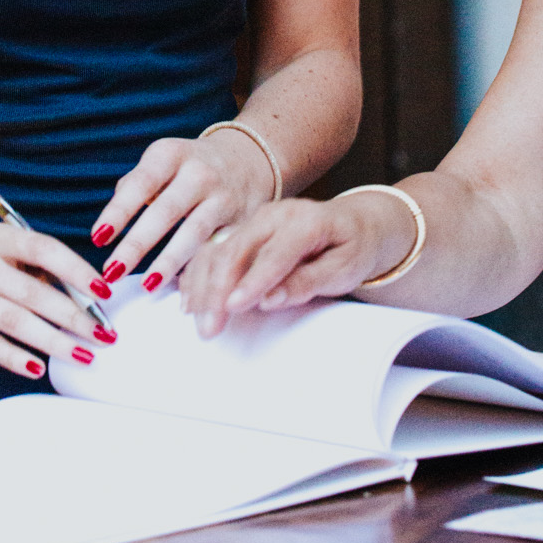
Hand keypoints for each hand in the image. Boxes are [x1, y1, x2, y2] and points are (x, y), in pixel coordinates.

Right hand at [0, 221, 107, 382]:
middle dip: (74, 316)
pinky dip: (15, 358)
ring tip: (83, 355)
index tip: (105, 292)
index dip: (76, 270)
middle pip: (33, 292)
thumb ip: (39, 271)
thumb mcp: (5, 255)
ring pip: (14, 321)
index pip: (43, 249)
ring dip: (53, 341)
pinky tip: (38, 367)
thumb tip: (86, 302)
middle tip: (104, 335)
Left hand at [89, 130, 278, 292]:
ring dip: (168, 263)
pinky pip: (218, 250)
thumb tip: (111, 224)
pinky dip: (200, 274)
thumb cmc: (188, 167)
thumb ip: (134, 188)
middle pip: (165, 212)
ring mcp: (222, 197)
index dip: (119, 211)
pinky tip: (183, 295)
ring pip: (193, 233)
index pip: (140, 183)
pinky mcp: (242, 222)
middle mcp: (198, 173)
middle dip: (137, 244)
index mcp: (171, 155)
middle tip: (111, 271)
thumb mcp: (162, 162)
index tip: (98, 238)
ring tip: (145, 286)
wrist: (247, 159)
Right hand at [178, 192, 419, 336]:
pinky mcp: (243, 231)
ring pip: (218, 250)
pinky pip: (212, 250)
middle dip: (218, 290)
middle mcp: (273, 214)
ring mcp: (254, 220)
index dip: (251, 281)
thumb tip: (272, 299)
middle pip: (236, 250)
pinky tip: (189, 302)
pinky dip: (198, 276)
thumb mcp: (344, 269)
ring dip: (203, 287)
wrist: (352, 224)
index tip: (233, 308)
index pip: (273, 253)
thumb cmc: (350, 249)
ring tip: (198, 322)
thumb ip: (308, 282)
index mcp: (305, 220)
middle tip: (209, 328)